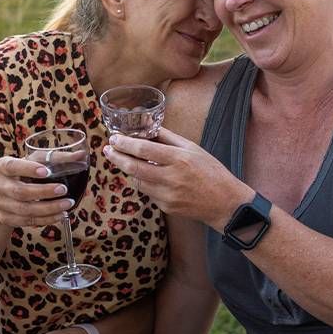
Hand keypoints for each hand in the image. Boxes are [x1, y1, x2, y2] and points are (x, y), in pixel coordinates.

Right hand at [0, 155, 73, 227]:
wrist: (4, 194)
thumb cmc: (24, 172)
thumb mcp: (35, 161)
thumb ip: (57, 158)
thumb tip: (82, 155)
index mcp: (3, 166)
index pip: (13, 166)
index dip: (28, 169)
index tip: (45, 171)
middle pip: (20, 192)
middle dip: (44, 192)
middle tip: (64, 190)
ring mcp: (1, 204)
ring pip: (25, 210)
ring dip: (49, 208)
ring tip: (67, 204)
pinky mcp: (6, 218)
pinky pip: (28, 222)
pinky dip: (46, 219)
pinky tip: (60, 215)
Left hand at [102, 128, 249, 229]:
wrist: (225, 203)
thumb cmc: (211, 172)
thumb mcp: (193, 148)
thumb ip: (168, 138)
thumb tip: (148, 126)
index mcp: (178, 159)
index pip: (144, 149)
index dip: (125, 144)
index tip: (114, 139)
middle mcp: (171, 178)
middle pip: (134, 168)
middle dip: (117, 158)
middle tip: (108, 150)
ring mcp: (167, 195)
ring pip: (138, 181)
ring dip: (131, 171)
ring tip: (127, 161)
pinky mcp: (166, 207)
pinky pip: (148, 193)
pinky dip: (146, 183)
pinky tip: (151, 177)